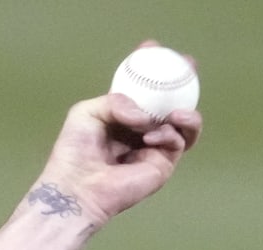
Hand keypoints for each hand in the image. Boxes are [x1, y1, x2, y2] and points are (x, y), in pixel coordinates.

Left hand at [37, 42, 202, 225]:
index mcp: (122, 117)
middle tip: (188, 64)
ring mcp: (153, 148)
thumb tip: (144, 115)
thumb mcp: (87, 112)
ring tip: (177, 112)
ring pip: (185, 123)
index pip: (142, 89)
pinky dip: (171, 134)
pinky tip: (153, 135)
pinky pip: (179, 141)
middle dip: (182, 81)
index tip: (152, 48)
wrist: (77, 188)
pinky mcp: (162, 164)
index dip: (149, 68)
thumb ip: (116, 100)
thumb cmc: (74, 153)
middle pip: (170, 102)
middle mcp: (140, 131)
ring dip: (187, 112)